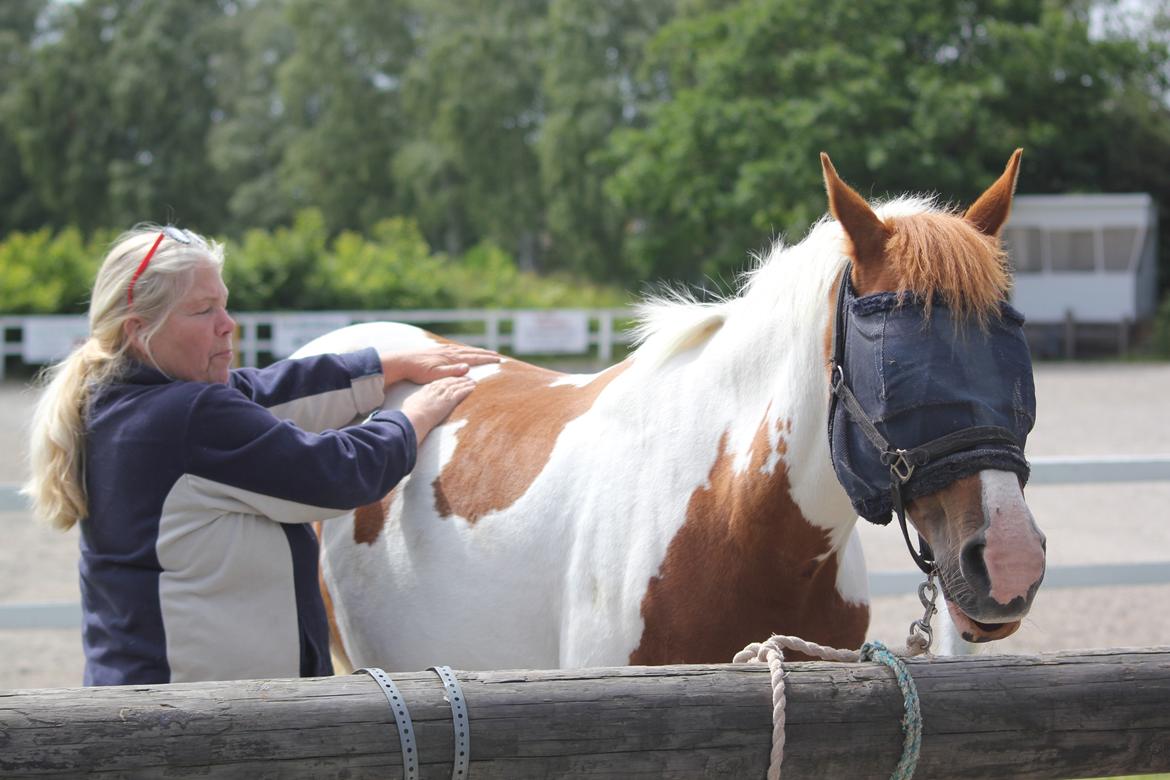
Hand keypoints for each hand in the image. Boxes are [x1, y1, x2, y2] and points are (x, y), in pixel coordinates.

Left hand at [381, 345, 499, 387]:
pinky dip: (465, 350)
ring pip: (464, 349)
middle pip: (471, 351)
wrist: (402, 361)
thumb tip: (467, 367)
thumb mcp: (435, 375)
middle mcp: (449, 351)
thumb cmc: (418, 371)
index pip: (473, 358)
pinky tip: (464, 351)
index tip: (498, 359)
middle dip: (485, 353)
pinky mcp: (438, 350)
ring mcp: (443, 349)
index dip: (486, 358)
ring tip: (484, 353)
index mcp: (451, 358)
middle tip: (497, 355)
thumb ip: (451, 371)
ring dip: (476, 351)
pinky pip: (456, 349)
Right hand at [400, 376, 476, 442]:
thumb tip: (415, 404)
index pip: (441, 382)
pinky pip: (461, 392)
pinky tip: (473, 388)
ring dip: (466, 383)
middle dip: (459, 379)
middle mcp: (436, 389)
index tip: (453, 378)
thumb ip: (417, 401)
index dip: (448, 379)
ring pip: (457, 385)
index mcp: (428, 389)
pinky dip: (468, 389)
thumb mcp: (412, 403)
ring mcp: (444, 393)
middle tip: (467, 377)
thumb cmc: (411, 413)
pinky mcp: (450, 400)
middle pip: (450, 381)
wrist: (415, 417)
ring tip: (473, 381)